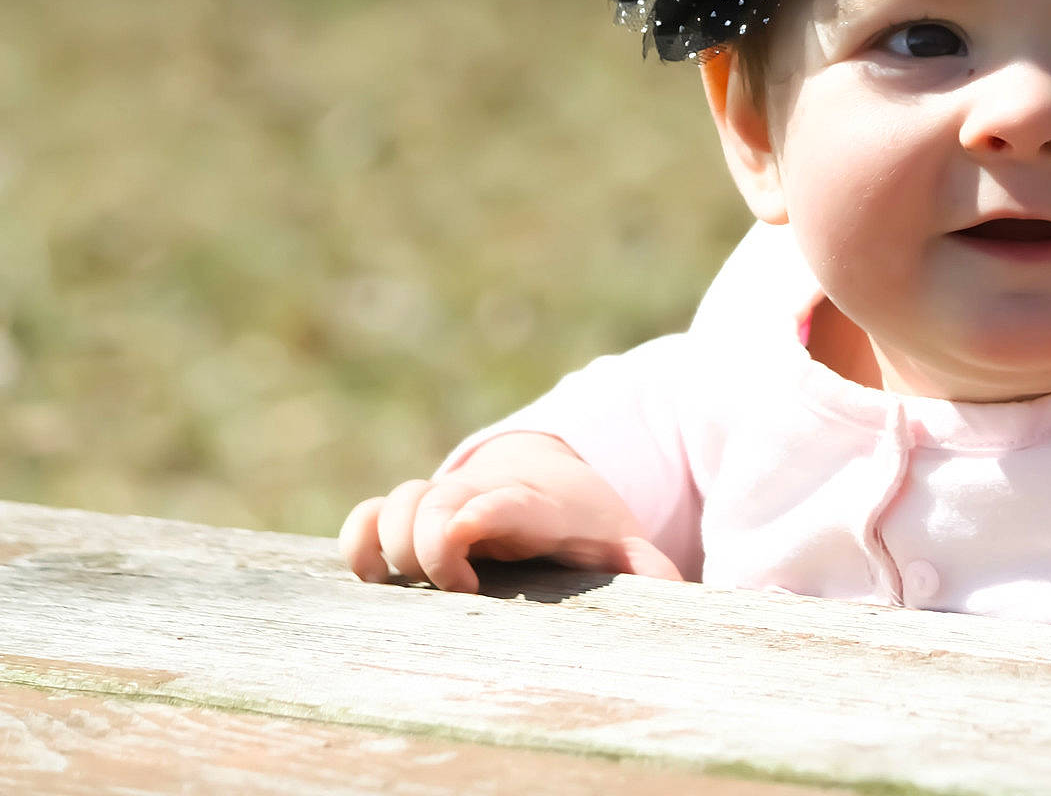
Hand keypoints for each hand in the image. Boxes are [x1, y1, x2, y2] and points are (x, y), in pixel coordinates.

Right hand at [337, 432, 681, 592]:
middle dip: (430, 549)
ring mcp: (441, 498)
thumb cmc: (581, 524)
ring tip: (427, 582)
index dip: (480, 516)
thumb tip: (675, 593)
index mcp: (534, 504)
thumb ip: (644, 569)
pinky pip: (365, 515)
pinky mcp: (410, 512)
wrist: (547, 474)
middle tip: (463, 589)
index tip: (465, 547)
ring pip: (396, 503)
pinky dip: (358, 542)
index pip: (504, 503)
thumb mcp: (619, 545)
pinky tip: (372, 579)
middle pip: (434, 505)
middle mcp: (480, 493)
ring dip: (395, 545)